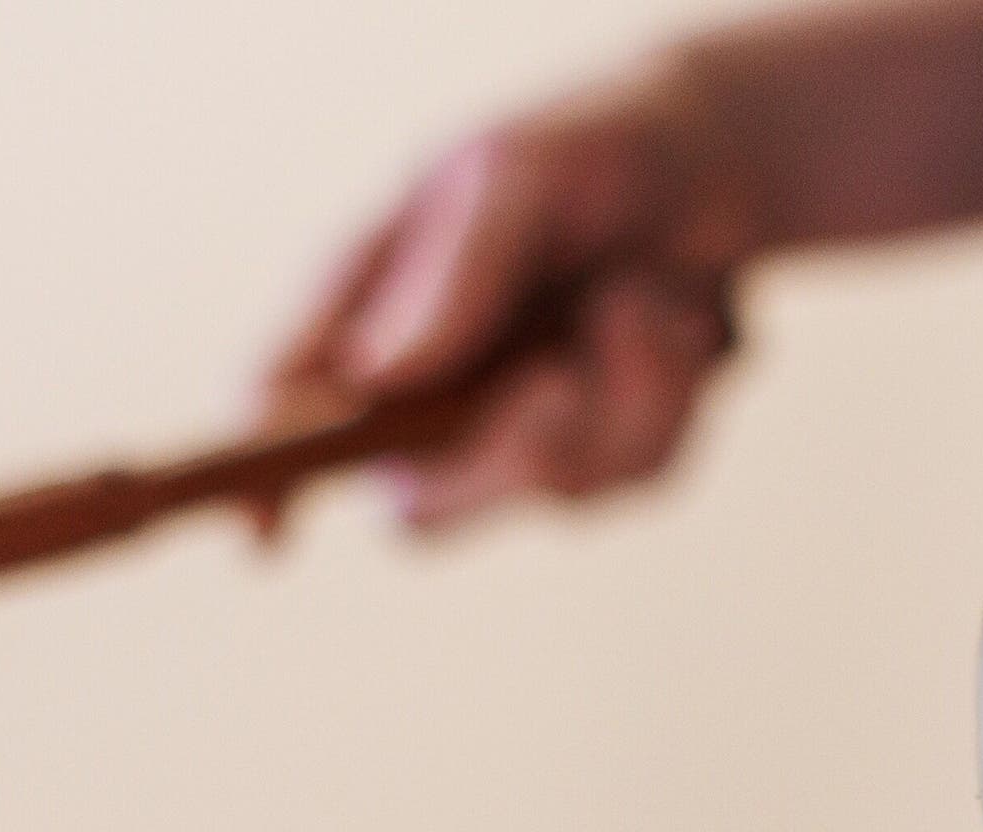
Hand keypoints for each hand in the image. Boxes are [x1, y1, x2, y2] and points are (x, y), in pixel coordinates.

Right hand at [258, 63, 752, 532]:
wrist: (717, 162)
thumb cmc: (588, 149)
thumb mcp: (516, 174)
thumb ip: (453, 274)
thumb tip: (378, 378)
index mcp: (369, 303)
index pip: (286, 405)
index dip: (265, 473)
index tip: (267, 531)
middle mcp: (430, 384)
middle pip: (423, 503)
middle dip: (509, 452)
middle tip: (560, 380)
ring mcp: (517, 427)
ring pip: (554, 487)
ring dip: (622, 394)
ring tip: (645, 297)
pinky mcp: (603, 449)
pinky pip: (636, 473)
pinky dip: (673, 395)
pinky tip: (679, 322)